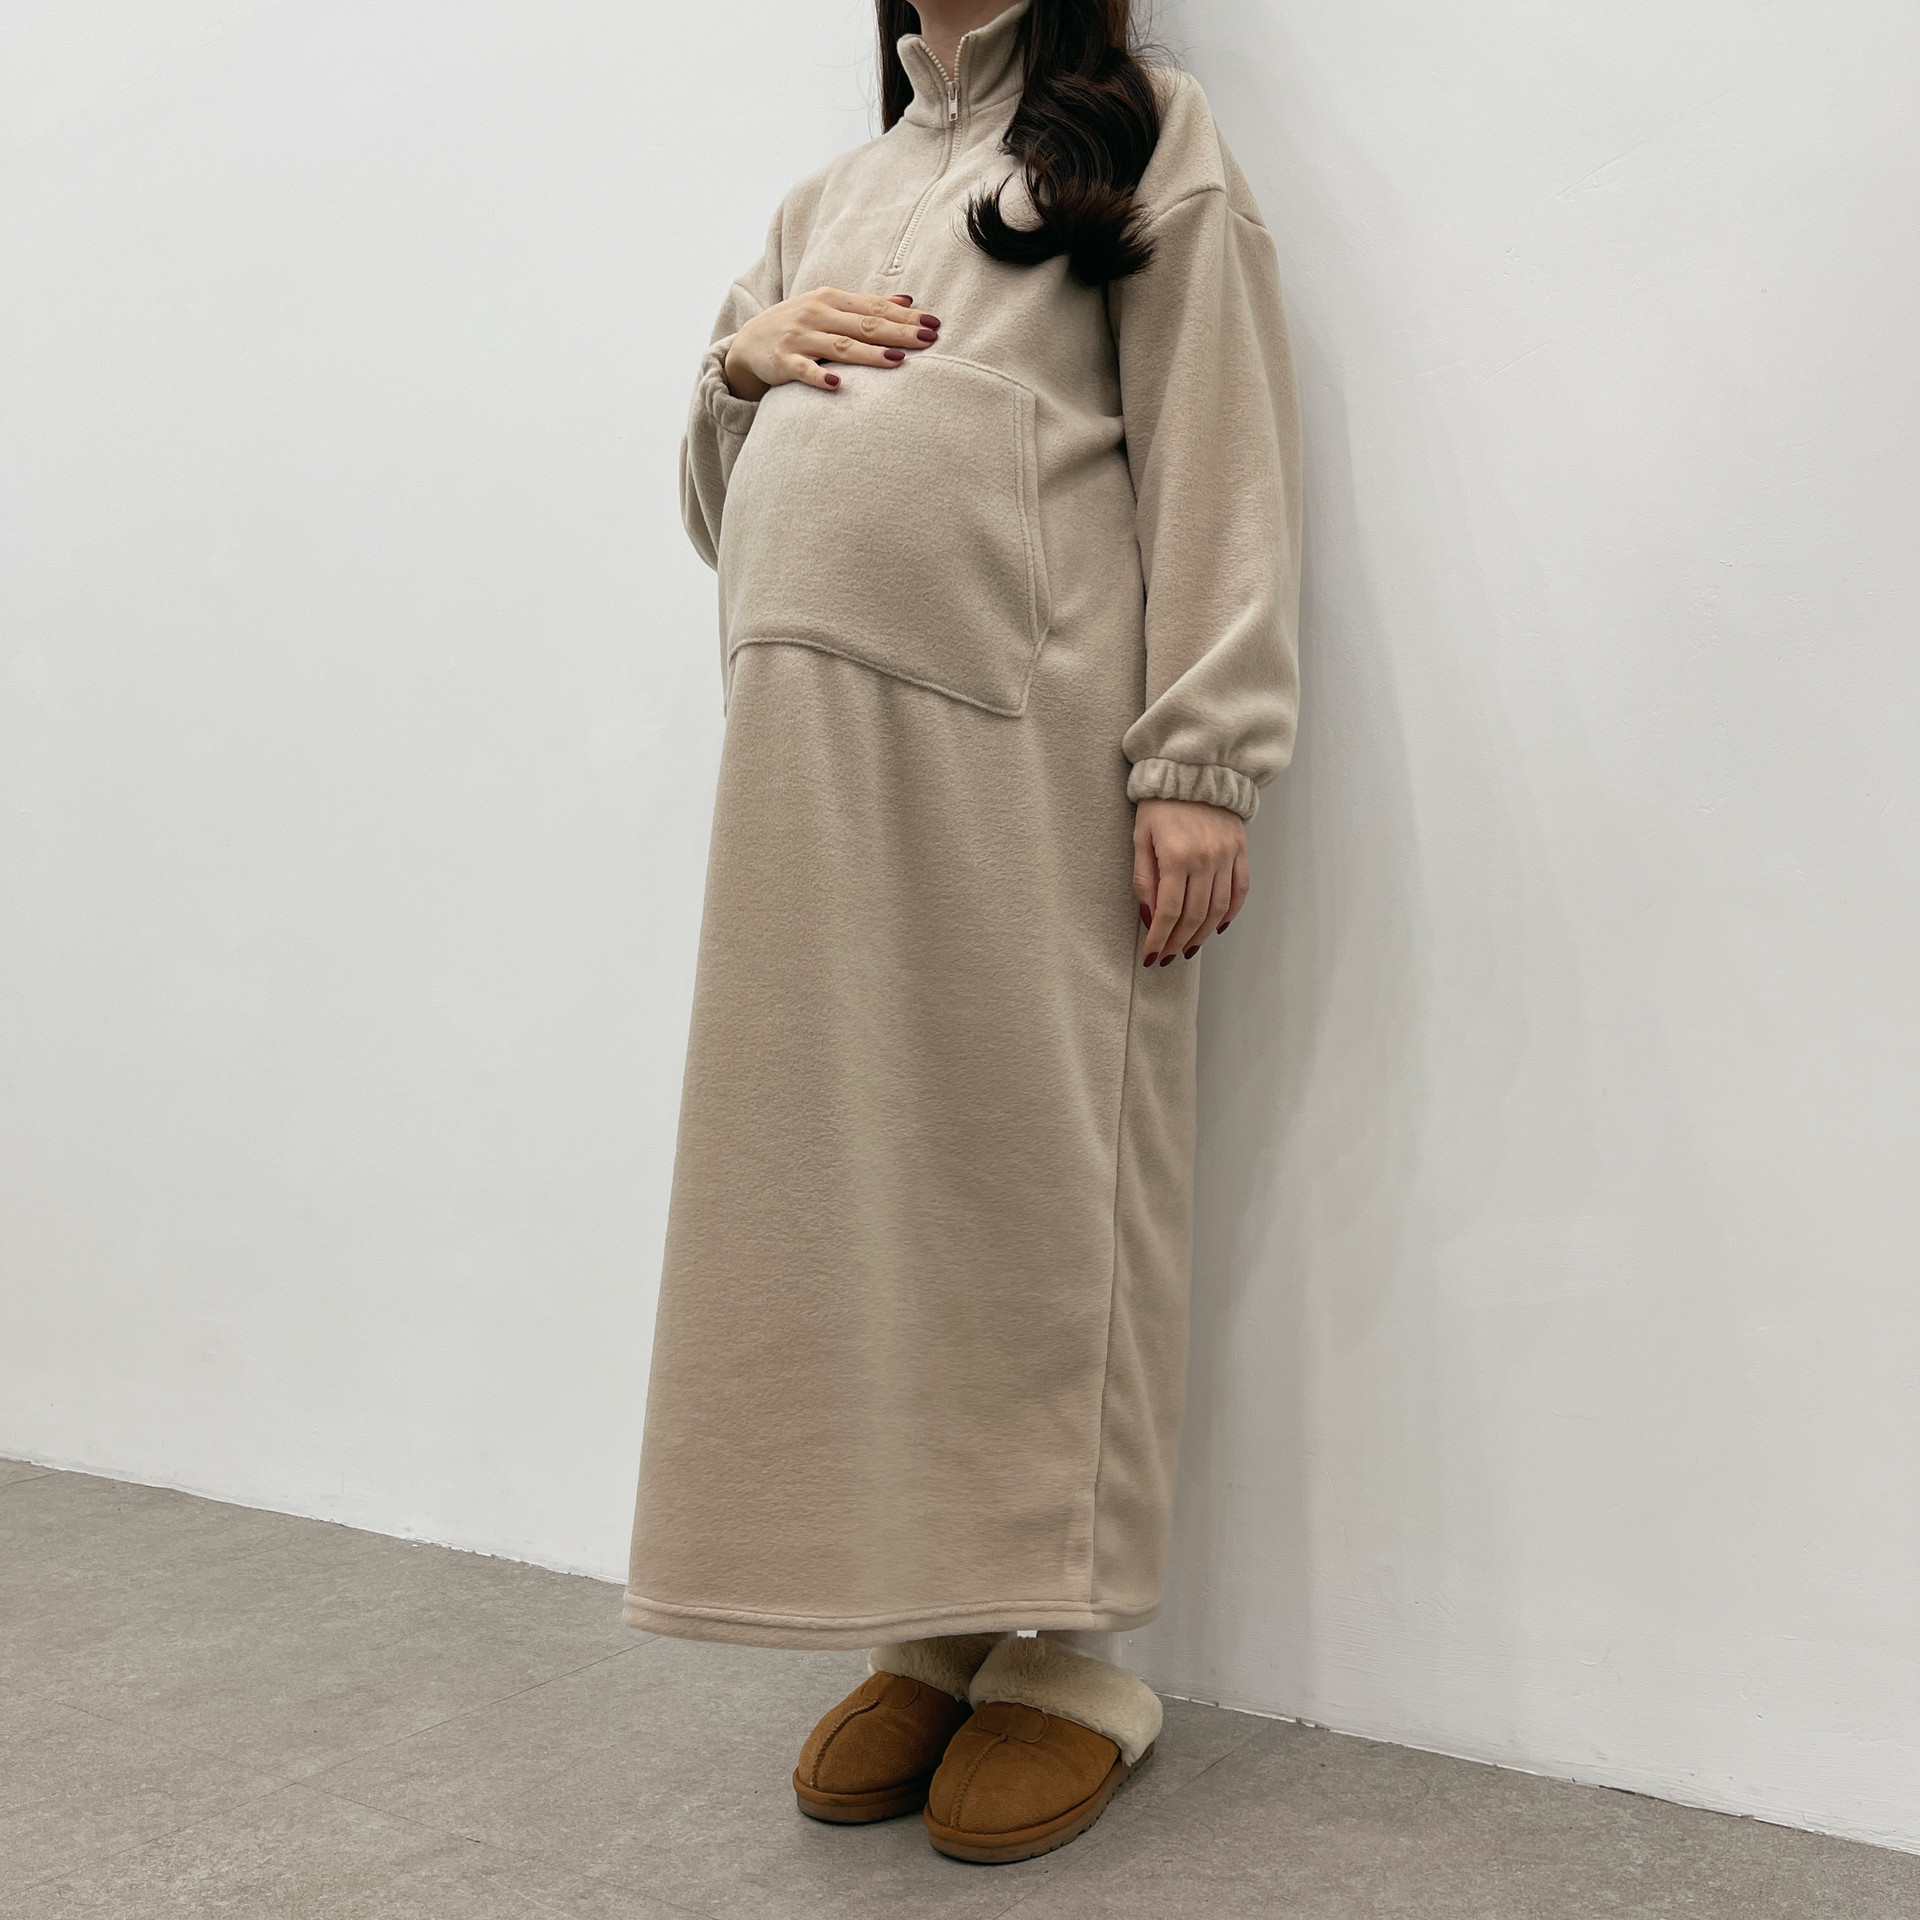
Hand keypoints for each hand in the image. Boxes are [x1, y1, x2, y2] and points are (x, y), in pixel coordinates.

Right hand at [722, 288, 940, 398]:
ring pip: (840, 347)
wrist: (748, 343)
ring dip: (870, 354)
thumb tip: (907, 300)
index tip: (933, 323)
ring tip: (898, 360)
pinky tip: (840, 385)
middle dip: (898, 332)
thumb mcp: (829, 308)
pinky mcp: (784, 362)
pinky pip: (805, 371)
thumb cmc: (798, 326)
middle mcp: (817, 315)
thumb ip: (866, 306)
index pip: (875, 307)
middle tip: (928, 339)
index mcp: (831, 299)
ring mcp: (800, 338)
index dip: (905, 316)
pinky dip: (821, 378)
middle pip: (864, 325)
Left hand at [1133, 798, 1248, 965]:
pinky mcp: (1240, 851)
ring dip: (1202, 934)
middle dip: (1179, 941)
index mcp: (1177, 857)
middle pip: (1194, 915)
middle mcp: (1205, 860)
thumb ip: (1144, 879)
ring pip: (1218, 909)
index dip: (1160, 938)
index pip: (1168, 911)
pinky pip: (1240, 890)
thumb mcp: (1141, 837)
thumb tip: (1149, 916)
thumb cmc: (1160, 803)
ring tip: (1189, 948)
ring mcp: (1226, 856)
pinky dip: (1230, 913)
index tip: (1152, 955)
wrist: (1195, 771)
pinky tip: (1216, 928)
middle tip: (1169, 956)